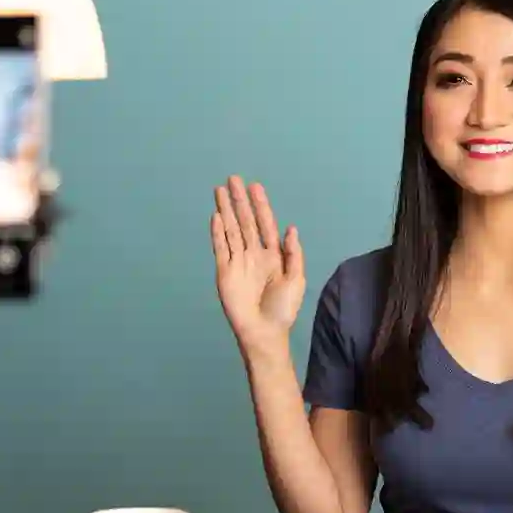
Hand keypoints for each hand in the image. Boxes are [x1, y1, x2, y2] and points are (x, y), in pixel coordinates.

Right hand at [211, 176, 305, 356]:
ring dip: (226, 210)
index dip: (261, 206)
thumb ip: (294, 254)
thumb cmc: (283, 309)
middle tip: (234, 179)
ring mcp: (238, 261)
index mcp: (273, 255)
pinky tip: (217, 216)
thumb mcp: (296, 280)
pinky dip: (218, 231)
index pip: (265, 224)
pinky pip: (220, 247)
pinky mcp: (224, 271)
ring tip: (219, 190)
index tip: (255, 187)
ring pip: (231, 229)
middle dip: (239, 200)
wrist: (263, 332)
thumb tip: (291, 228)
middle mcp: (254, 253)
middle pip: (245, 221)